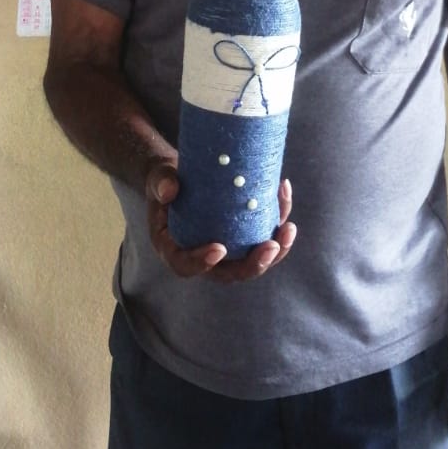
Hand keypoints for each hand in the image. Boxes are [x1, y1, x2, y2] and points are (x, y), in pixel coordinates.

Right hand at [146, 161, 296, 282]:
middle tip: (271, 246)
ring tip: (289, 229)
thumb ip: (161, 183)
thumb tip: (169, 189)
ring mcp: (226, 248)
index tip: (219, 248)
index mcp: (174, 248)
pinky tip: (283, 190)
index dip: (202, 263)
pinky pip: (261, 236)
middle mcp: (201, 255)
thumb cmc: (166, 179)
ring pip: (251, 260)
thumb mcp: (159, 178)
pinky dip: (276, 219)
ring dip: (275, 250)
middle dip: (253, 264)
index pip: (185, 266)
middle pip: (228, 272)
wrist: (180, 175)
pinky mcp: (241, 236)